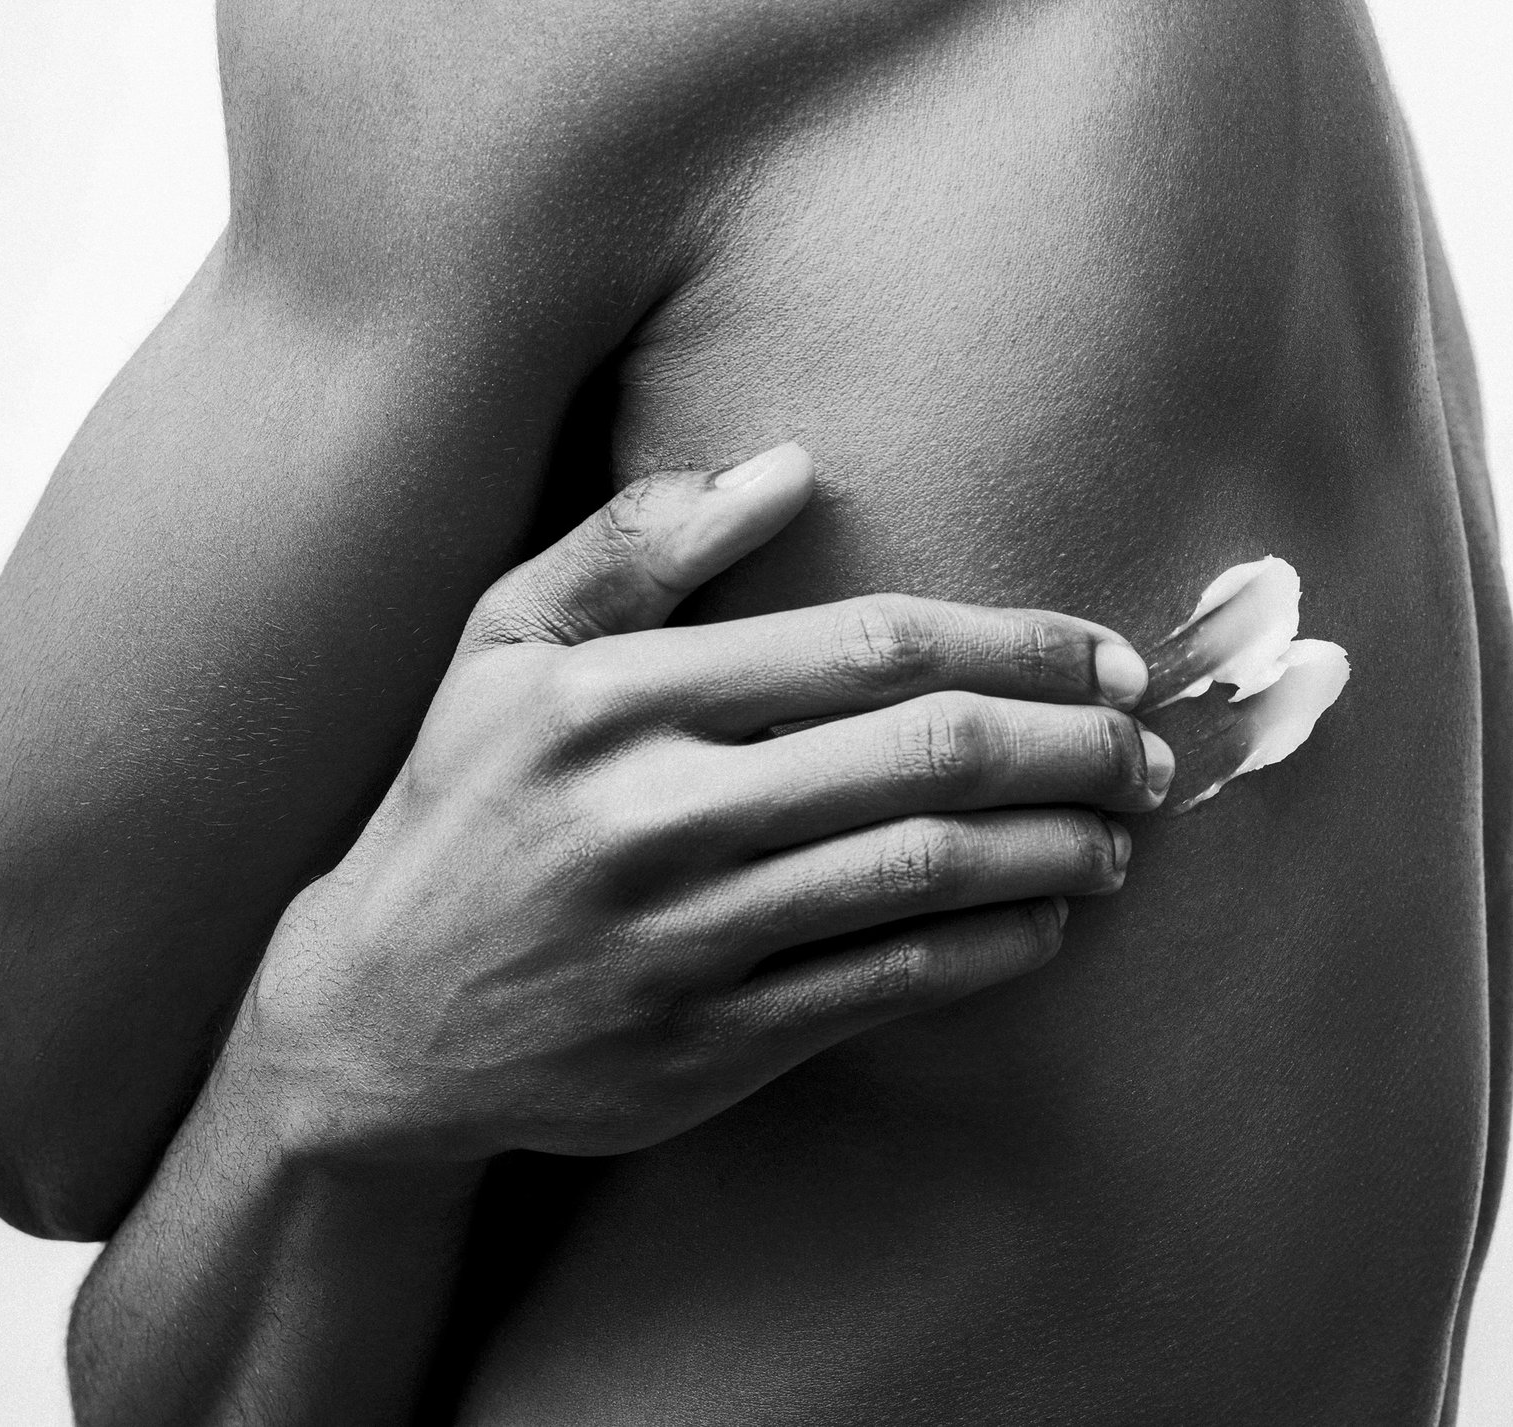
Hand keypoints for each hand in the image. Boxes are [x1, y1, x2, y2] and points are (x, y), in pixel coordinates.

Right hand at [233, 444, 1169, 1165]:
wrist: (362, 1024)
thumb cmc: (458, 805)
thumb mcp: (503, 647)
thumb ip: (636, 546)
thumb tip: (786, 465)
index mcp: (618, 695)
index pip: (868, 644)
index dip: (1015, 643)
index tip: (1104, 653)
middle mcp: (657, 812)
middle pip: (926, 755)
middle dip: (1072, 743)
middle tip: (1151, 744)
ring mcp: (685, 938)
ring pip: (925, 874)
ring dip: (1056, 847)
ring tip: (1125, 831)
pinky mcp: (706, 1047)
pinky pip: (887, 986)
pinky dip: (991, 948)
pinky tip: (1048, 919)